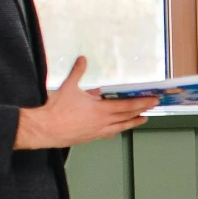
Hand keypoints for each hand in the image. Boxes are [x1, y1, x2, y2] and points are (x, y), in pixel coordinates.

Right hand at [14, 56, 156, 149]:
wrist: (45, 129)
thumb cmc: (56, 110)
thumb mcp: (69, 87)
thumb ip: (78, 72)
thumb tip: (83, 60)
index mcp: (100, 110)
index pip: (127, 106)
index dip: (142, 103)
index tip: (153, 100)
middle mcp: (102, 122)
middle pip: (126, 117)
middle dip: (141, 111)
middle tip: (152, 108)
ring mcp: (96, 132)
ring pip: (119, 127)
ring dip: (132, 123)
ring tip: (142, 120)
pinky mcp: (89, 138)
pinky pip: (107, 133)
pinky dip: (116, 130)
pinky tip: (117, 130)